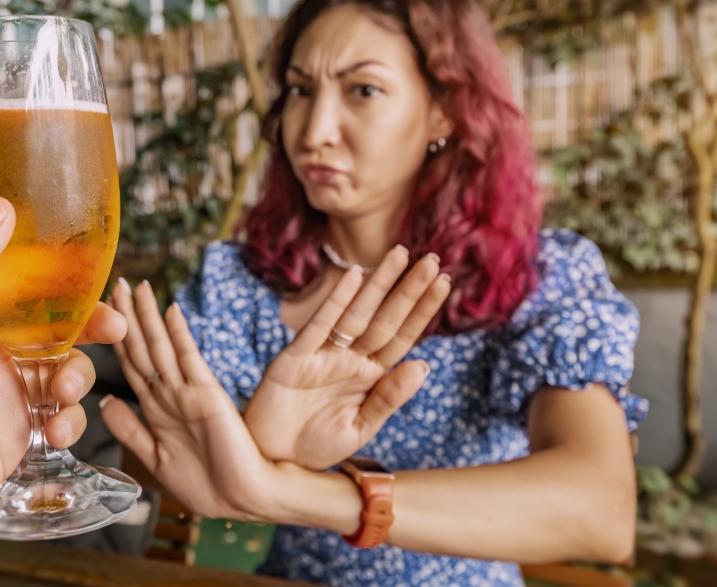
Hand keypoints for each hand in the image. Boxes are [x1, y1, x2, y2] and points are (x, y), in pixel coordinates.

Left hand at [0, 198, 126, 583]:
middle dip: (87, 322)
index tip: (92, 268)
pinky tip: (56, 432)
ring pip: (60, 366)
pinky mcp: (7, 437)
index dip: (57, 267)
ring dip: (78, 375)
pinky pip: (56, 416)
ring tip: (64, 395)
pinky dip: (69, 420)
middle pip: (49, 318)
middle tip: (113, 329)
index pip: (14, 272)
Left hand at [100, 279, 280, 520]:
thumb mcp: (156, 457)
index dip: (116, 337)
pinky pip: (190, 360)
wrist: (243, 500)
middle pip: (143, 347)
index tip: (102, 310)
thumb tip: (104, 401)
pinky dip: (180, 336)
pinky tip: (171, 311)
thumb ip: (131, 430)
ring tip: (138, 287)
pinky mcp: (209, 396)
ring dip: (148, 317)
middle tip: (117, 282)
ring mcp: (189, 392)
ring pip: (162, 347)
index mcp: (156, 408)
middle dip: (128, 316)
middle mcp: (171, 394)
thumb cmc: (205, 484)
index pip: (131, 364)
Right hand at [246, 246, 449, 468]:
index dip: (422, 310)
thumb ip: (389, 398)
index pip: (402, 337)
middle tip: (432, 258)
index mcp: (369, 376)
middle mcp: (349, 360)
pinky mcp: (294, 358)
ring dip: (378, 284)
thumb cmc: (315, 447)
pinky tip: (353, 278)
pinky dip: (335, 302)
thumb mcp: (359, 428)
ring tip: (400, 254)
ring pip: (356, 314)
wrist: (272, 461)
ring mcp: (322, 356)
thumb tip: (423, 365)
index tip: (444, 282)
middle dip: (408, 289)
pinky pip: (319, 326)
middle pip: (385, 319)